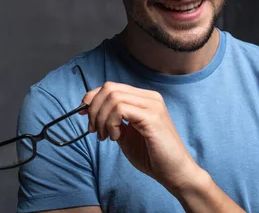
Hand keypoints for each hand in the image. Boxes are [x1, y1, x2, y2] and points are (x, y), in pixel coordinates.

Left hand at [80, 82, 202, 193]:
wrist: (174, 172)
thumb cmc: (151, 155)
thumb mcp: (126, 134)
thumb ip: (112, 120)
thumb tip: (89, 110)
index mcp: (144, 98)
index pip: (112, 87)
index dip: (93, 97)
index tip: (83, 113)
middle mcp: (149, 97)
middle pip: (109, 88)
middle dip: (94, 109)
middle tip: (94, 130)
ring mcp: (152, 105)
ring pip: (113, 97)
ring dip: (101, 119)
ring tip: (105, 137)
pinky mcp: (152, 117)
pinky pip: (120, 109)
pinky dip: (111, 123)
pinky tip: (115, 137)